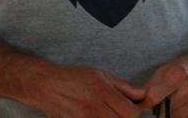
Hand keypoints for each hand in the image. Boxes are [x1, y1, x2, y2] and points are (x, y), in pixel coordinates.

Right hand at [28, 65, 145, 117]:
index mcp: (102, 90)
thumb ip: (122, 86)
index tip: (131, 109)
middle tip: (119, 113)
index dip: (134, 113)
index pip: (129, 111)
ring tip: (106, 113)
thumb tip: (142, 94)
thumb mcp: (100, 74)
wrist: (46, 85)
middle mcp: (93, 106)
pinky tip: (97, 117)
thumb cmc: (74, 77)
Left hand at [139, 52, 187, 117]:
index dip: (144, 104)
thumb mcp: (169, 67)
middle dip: (161, 109)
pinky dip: (185, 117)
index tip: (143, 105)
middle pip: (163, 111)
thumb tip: (136, 98)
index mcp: (176, 74)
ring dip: (173, 114)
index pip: (151, 97)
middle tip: (166, 102)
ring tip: (178, 103)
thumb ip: (152, 84)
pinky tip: (187, 108)